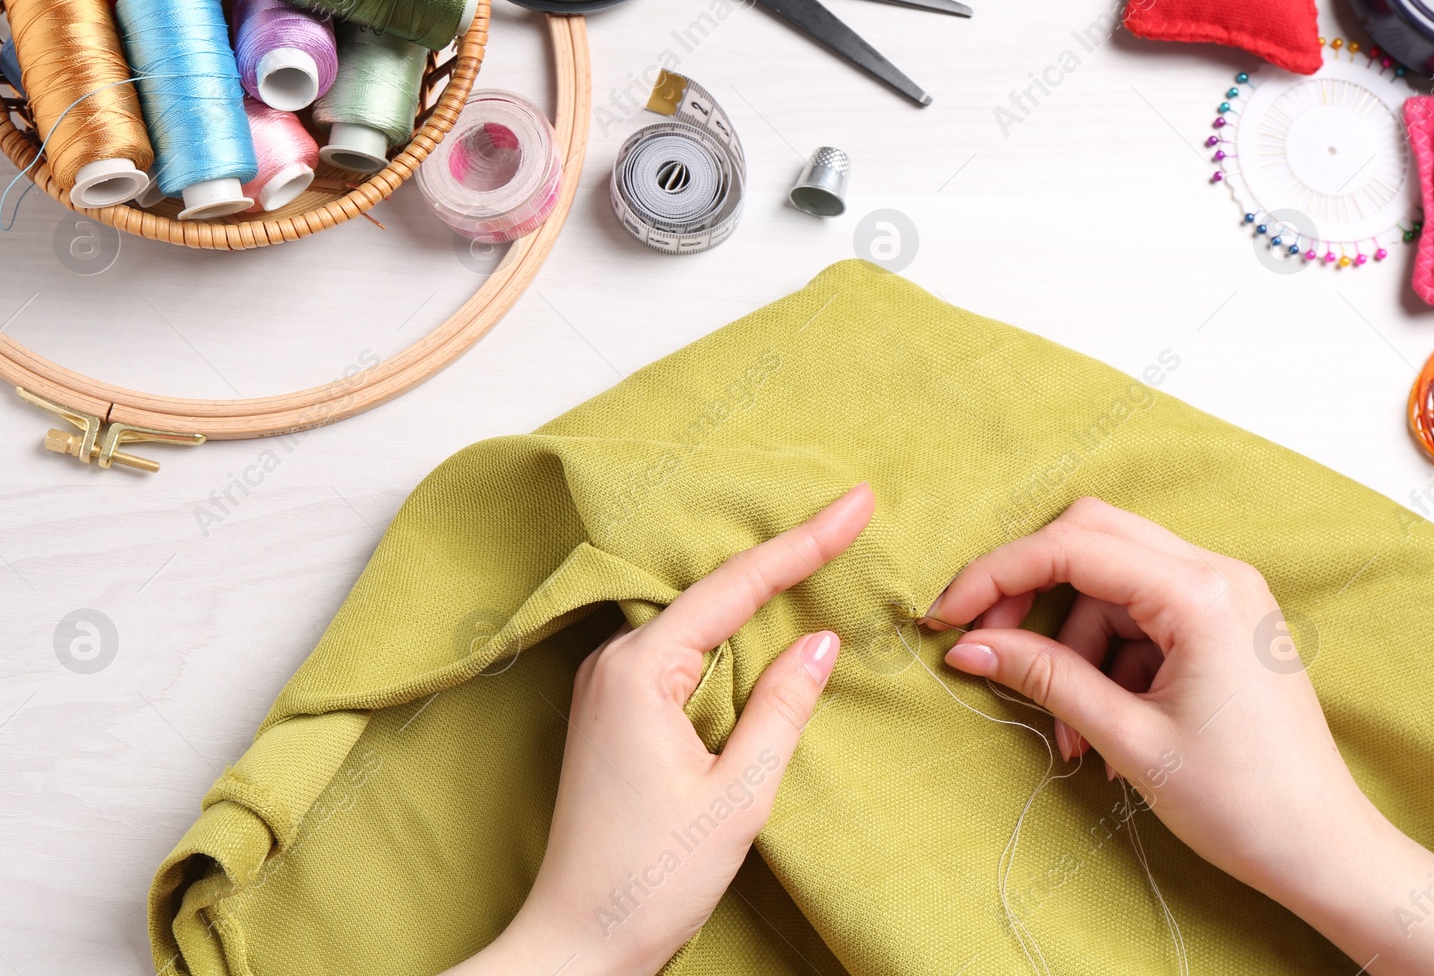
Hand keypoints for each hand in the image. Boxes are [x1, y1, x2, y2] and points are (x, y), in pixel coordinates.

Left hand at [445, 483, 874, 975]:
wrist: (577, 944)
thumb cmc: (650, 878)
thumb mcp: (736, 794)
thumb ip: (781, 708)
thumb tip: (820, 640)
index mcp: (640, 671)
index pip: (736, 587)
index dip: (805, 542)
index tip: (857, 502)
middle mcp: (614, 663)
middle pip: (713, 590)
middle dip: (783, 553)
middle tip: (850, 514)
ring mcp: (607, 685)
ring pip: (696, 618)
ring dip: (756, 591)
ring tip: (821, 549)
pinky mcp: (612, 711)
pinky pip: (680, 651)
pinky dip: (728, 631)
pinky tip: (763, 621)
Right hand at [923, 497, 1433, 974]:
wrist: (1324, 852)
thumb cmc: (1241, 803)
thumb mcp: (1127, 737)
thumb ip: (1044, 676)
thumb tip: (967, 646)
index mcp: (1201, 592)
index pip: (1072, 547)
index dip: (995, 575)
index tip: (945, 618)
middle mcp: (1217, 574)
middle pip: (1089, 538)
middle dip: (1025, 588)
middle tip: (983, 643)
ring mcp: (1223, 594)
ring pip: (1107, 582)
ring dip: (1067, 642)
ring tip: (1066, 730)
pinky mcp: (1220, 622)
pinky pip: (1135, 614)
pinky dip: (1102, 658)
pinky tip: (1100, 726)